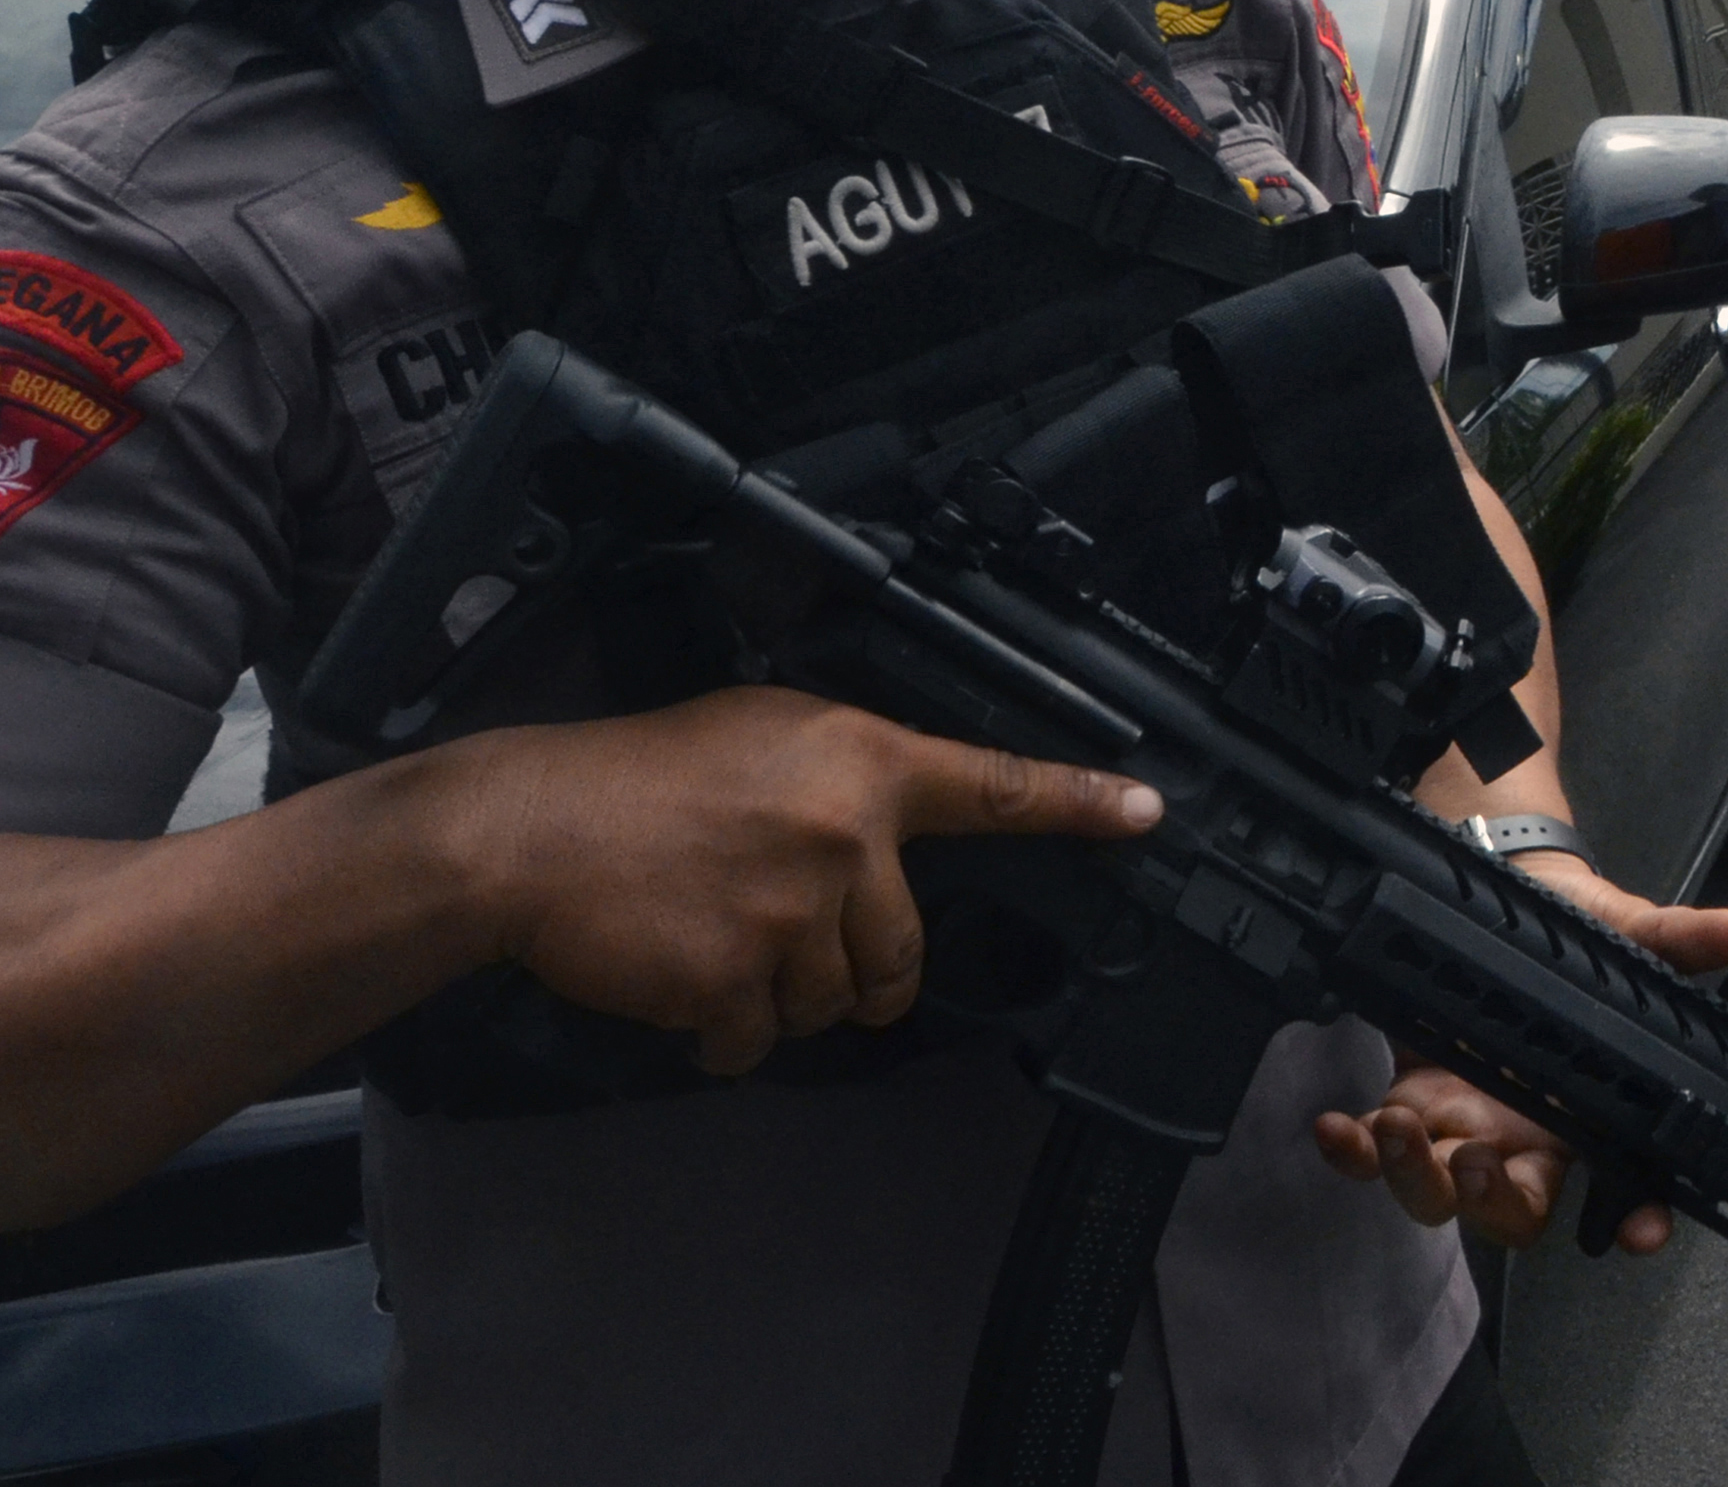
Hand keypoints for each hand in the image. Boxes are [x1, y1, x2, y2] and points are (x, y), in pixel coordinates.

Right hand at [454, 685, 1160, 1076]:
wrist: (530, 832)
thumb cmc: (641, 776)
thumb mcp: (763, 732)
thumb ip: (842, 782)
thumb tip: (883, 836)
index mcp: (860, 762)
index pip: (990, 784)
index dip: (1076, 802)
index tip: (1149, 812)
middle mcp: (847, 836)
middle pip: (904, 951)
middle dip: (858, 967)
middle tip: (788, 934)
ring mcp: (797, 913)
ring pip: (835, 1003)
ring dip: (783, 997)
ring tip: (713, 939)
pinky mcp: (739, 981)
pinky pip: (761, 1042)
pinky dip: (725, 1032)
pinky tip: (680, 980)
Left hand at [1313, 857, 1727, 1254]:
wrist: (1502, 900)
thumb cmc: (1571, 936)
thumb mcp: (1623, 930)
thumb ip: (1673, 938)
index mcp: (1587, 1111)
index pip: (1626, 1184)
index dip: (1637, 1216)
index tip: (1639, 1232)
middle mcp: (1525, 1137)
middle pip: (1515, 1212)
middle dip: (1493, 1205)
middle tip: (1479, 1167)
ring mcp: (1462, 1128)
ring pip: (1437, 1194)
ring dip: (1414, 1176)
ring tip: (1398, 1128)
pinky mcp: (1408, 1104)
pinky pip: (1375, 1152)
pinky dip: (1353, 1152)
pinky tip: (1338, 1127)